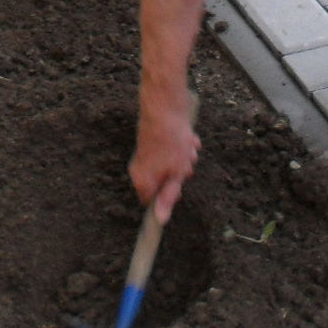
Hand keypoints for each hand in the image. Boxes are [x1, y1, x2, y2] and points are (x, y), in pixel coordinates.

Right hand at [130, 88, 200, 223]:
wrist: (165, 106)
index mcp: (142, 181)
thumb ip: (168, 197)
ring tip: (188, 145)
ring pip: (170, 165)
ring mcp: (145, 154)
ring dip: (183, 158)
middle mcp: (139, 169)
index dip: (169, 195)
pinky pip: (170, 151)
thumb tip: (160, 220)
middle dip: (180, 173)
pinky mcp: (152, 141)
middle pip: (164, 182)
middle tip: (186, 162)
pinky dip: (180, 146)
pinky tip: (187, 137)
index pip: (153, 201)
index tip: (179, 185)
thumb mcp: (175, 174)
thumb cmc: (171, 141)